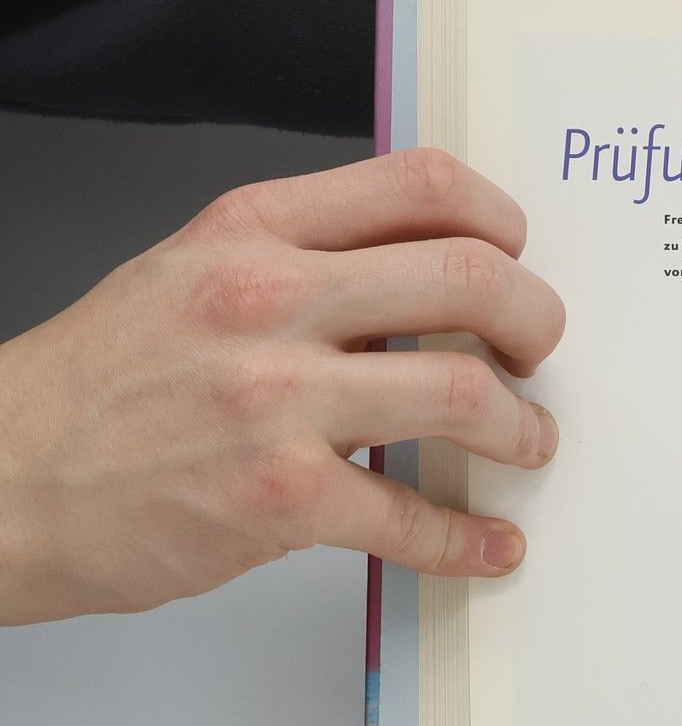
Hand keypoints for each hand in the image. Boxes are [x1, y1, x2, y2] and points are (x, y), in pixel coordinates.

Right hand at [0, 149, 564, 624]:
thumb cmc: (98, 382)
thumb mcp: (192, 271)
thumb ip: (304, 258)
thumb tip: (425, 278)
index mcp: (255, 230)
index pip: (423, 183)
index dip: (501, 220)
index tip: (518, 256)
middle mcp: (270, 300)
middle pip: (471, 277)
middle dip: (536, 319)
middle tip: (539, 352)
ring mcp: (276, 400)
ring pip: (464, 391)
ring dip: (521, 425)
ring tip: (527, 440)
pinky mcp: (278, 498)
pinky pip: (411, 515)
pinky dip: (469, 537)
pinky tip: (491, 543)